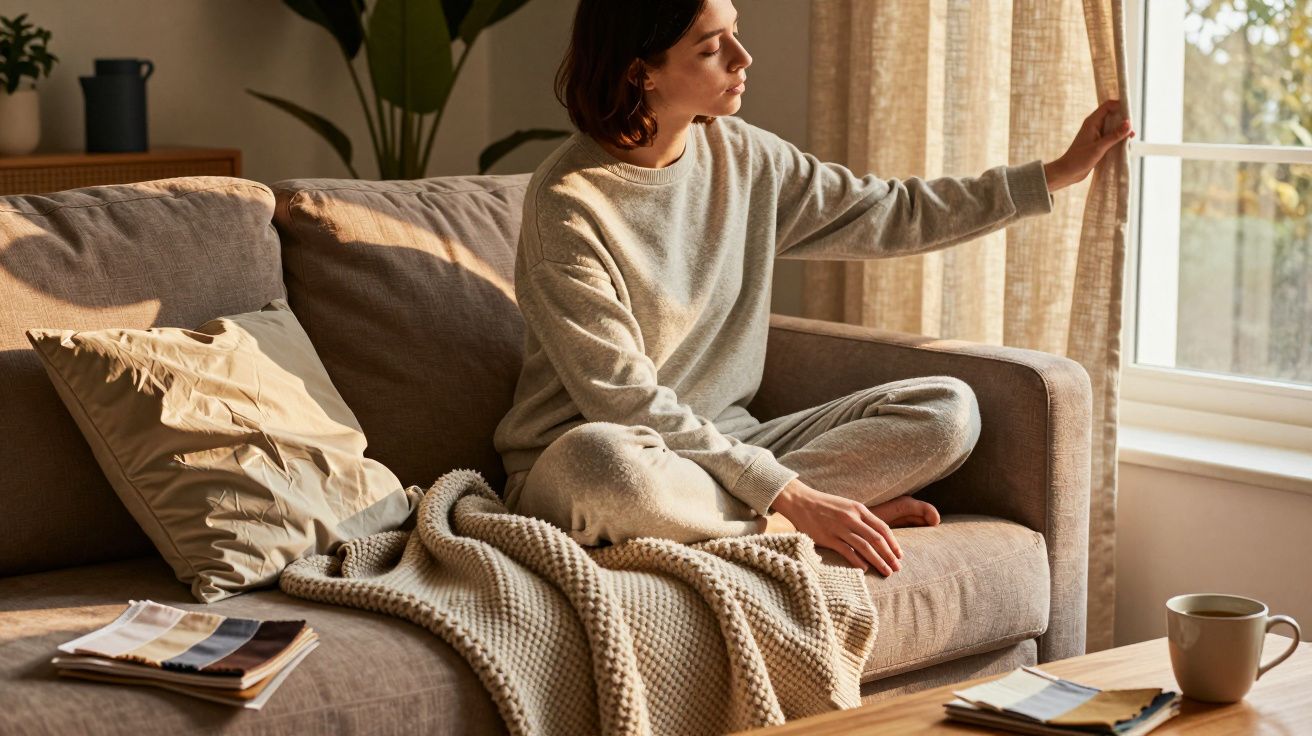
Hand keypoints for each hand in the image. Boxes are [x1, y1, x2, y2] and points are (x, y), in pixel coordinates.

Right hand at [768, 477, 902, 575]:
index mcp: (858, 509)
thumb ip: (861, 518)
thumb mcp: (847, 506)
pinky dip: (857, 561)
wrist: (800, 501)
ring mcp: (839, 528)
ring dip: (878, 561)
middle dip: (889, 555)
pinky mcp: (828, 537)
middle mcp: (851, 518)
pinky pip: (847, 551)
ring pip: (865, 547)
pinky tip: (864, 569)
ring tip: (886, 571)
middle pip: (876, 539)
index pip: (882, 528)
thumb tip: (877, 536)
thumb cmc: (825, 505)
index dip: (893, 543)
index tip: (899, 555)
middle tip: (897, 568)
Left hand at [1043, 98, 1134, 192]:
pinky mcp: (1098, 143)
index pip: (1108, 106)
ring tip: (1130, 140)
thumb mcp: (1099, 147)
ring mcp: (1096, 134)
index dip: (1120, 106)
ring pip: (1113, 127)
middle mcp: (1094, 126)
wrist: (1067, 172)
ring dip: (1122, 132)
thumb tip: (1129, 124)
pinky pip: (1111, 137)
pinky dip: (1118, 139)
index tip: (1131, 115)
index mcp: (1092, 122)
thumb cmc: (1079, 159)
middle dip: (1124, 121)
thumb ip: (1114, 135)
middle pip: (1113, 116)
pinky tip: (1124, 146)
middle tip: (1132, 131)